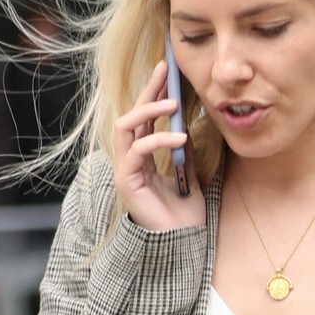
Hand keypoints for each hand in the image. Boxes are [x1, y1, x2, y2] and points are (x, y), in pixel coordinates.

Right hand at [113, 61, 203, 231]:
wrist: (182, 244)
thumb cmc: (183, 215)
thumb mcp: (188, 175)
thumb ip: (184, 152)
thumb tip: (190, 126)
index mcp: (142, 157)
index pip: (144, 117)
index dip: (153, 92)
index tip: (167, 71)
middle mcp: (129, 159)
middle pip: (132, 114)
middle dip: (148, 90)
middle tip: (165, 71)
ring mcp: (125, 169)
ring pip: (127, 127)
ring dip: (149, 111)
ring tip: (174, 103)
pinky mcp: (126, 180)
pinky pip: (139, 150)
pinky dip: (159, 140)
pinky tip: (180, 137)